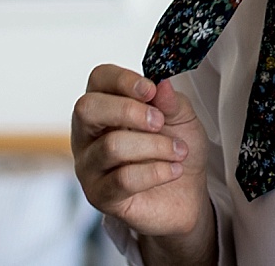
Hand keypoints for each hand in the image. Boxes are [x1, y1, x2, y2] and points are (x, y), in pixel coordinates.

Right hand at [72, 65, 215, 265]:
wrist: (186, 193)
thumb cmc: (175, 146)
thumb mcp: (181, 117)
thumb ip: (170, 101)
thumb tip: (162, 84)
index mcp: (105, 105)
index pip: (98, 79)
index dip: (123, 80)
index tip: (152, 90)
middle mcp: (88, 134)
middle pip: (87, 109)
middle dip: (128, 111)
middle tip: (159, 122)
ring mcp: (89, 166)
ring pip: (111, 146)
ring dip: (154, 146)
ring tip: (178, 151)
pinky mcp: (99, 196)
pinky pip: (123, 179)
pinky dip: (156, 172)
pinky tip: (174, 171)